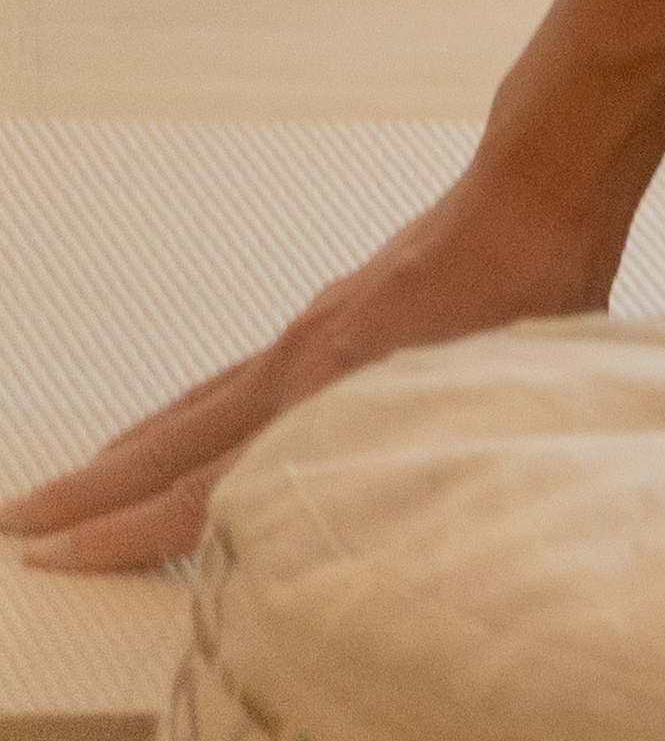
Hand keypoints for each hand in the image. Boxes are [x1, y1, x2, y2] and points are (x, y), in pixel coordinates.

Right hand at [2, 170, 624, 566]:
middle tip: (21, 519)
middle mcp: (301, 367)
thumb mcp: (494, 395)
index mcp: (329, 395)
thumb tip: (426, 520)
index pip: (204, 487)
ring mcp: (311, 335)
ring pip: (199, 404)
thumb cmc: (537, 285)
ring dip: (134, 447)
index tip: (61, 552)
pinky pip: (240, 373)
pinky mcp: (333, 314)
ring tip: (85, 480)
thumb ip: (436, 458)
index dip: (128, 530)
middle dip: (93, 488)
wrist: (537, 189)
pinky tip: (199, 420)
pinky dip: (197, 405)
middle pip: (173, 442)